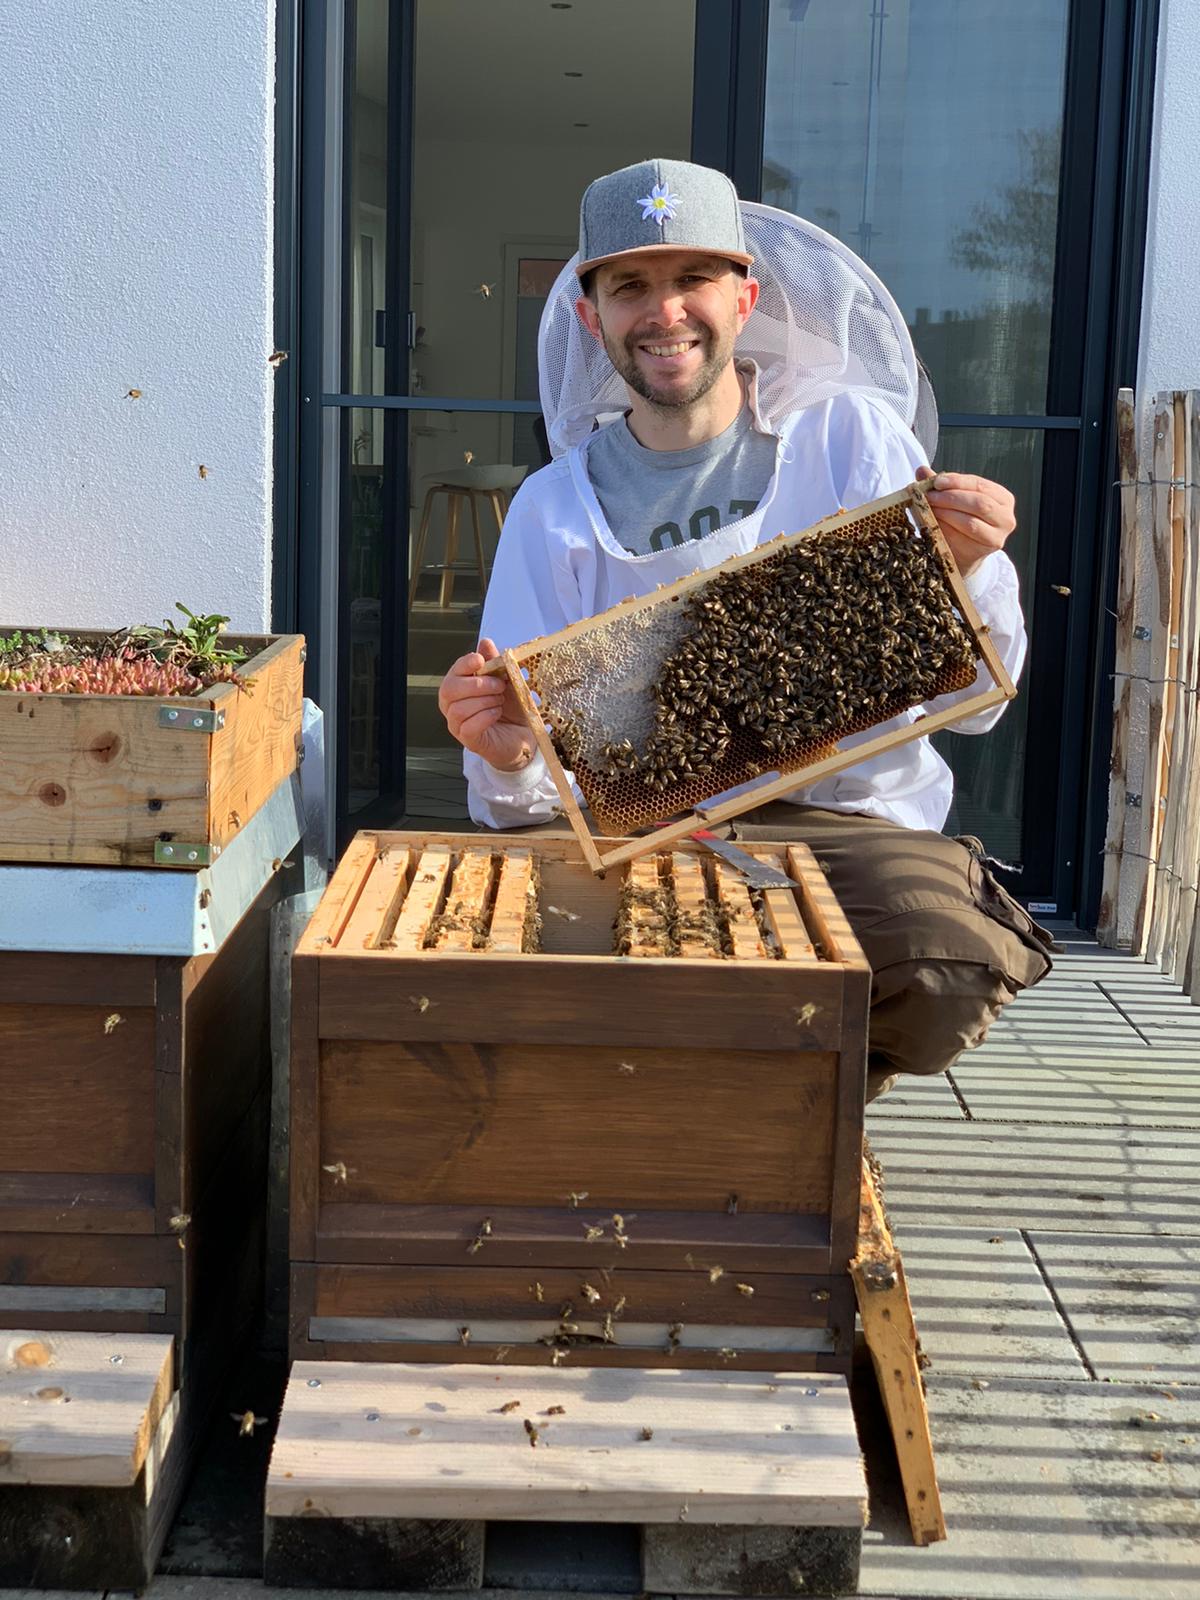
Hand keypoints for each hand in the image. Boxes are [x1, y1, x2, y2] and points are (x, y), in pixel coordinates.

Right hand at [437, 638, 536, 771]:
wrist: (524, 736)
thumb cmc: (512, 709)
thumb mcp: (508, 681)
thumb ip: (495, 663)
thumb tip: (485, 642)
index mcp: (460, 686)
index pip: (453, 672)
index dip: (465, 663)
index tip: (481, 660)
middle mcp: (452, 705)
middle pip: (449, 689)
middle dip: (477, 684)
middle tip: (500, 686)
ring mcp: (458, 724)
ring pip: (458, 708)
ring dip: (484, 701)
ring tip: (500, 701)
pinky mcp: (468, 740)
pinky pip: (469, 726)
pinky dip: (486, 716)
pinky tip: (497, 713)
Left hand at [916, 465, 1015, 576]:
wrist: (964, 553)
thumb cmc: (960, 521)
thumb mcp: (953, 500)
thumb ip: (941, 486)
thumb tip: (922, 470)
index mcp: (1002, 498)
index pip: (980, 484)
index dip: (958, 481)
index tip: (937, 481)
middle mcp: (1006, 516)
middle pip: (978, 503)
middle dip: (951, 498)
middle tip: (929, 497)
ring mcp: (998, 536)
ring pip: (971, 523)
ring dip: (946, 514)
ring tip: (929, 510)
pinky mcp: (984, 551)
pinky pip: (963, 540)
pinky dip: (946, 531)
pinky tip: (934, 526)